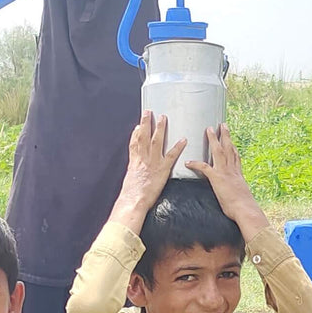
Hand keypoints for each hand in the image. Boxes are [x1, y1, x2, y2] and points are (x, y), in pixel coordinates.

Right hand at [109, 111, 185, 230]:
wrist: (134, 200)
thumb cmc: (131, 194)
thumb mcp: (128, 180)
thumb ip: (133, 172)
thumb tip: (133, 172)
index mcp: (134, 162)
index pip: (134, 143)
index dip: (136, 133)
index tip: (138, 125)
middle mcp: (143, 158)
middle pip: (143, 136)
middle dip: (146, 123)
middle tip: (149, 112)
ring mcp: (153, 162)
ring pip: (156, 141)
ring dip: (160, 128)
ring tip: (163, 118)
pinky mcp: (163, 169)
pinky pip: (171, 155)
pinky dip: (177, 147)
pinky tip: (183, 140)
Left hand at [186, 126, 269, 239]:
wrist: (245, 210)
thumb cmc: (244, 207)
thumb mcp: (241, 196)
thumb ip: (238, 192)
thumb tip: (238, 195)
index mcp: (238, 174)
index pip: (236, 156)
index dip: (233, 146)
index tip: (231, 139)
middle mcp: (232, 170)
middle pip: (229, 148)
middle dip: (225, 135)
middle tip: (222, 124)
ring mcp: (225, 172)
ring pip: (219, 151)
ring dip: (214, 139)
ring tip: (209, 129)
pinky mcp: (217, 178)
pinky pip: (204, 167)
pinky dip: (196, 163)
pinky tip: (188, 161)